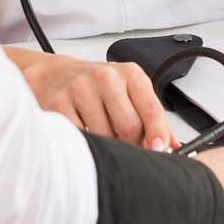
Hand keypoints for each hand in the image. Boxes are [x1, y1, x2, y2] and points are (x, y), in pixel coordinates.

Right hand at [9, 47, 176, 150]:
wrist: (52, 74)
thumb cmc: (94, 85)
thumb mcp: (127, 91)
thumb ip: (149, 116)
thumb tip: (171, 143)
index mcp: (129, 74)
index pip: (151, 108)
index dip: (158, 133)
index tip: (161, 148)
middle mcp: (105, 77)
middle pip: (129, 127)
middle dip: (131, 144)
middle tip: (126, 146)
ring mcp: (80, 88)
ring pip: (105, 135)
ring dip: (106, 145)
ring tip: (100, 134)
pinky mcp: (58, 103)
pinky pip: (80, 136)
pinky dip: (84, 142)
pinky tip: (82, 132)